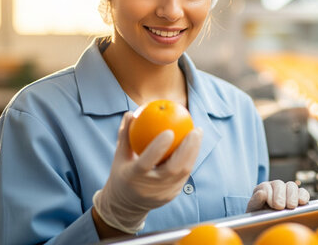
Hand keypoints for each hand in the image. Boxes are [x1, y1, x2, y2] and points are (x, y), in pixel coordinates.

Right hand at [93, 112, 202, 233]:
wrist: (125, 206)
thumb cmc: (122, 173)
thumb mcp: (120, 156)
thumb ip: (126, 134)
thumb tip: (132, 112)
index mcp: (132, 177)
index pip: (147, 162)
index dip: (158, 148)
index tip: (169, 131)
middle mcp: (149, 188)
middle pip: (173, 169)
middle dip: (188, 149)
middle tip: (194, 130)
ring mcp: (162, 194)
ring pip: (183, 172)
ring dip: (194, 152)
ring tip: (198, 133)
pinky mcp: (171, 196)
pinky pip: (184, 175)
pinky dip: (190, 158)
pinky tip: (194, 144)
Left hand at [246, 180, 309, 211]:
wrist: (268, 224)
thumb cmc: (260, 217)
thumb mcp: (254, 211)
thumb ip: (255, 202)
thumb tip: (261, 193)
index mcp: (263, 189)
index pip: (265, 187)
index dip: (268, 194)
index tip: (271, 205)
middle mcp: (275, 187)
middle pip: (279, 184)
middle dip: (279, 196)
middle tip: (280, 207)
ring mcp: (287, 190)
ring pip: (291, 186)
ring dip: (291, 196)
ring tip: (291, 206)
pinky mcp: (298, 196)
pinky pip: (303, 192)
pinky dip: (303, 196)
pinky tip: (302, 203)